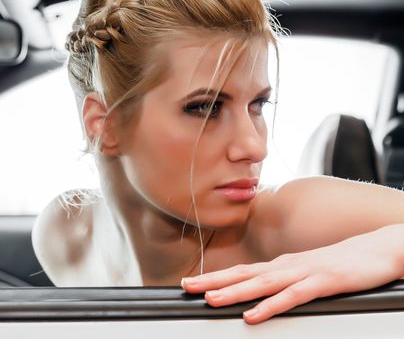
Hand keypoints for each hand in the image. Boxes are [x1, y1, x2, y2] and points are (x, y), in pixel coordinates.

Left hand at [181, 224, 403, 323]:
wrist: (377, 249)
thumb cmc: (338, 262)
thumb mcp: (304, 272)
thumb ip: (282, 282)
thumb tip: (258, 292)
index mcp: (280, 265)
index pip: (240, 271)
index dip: (214, 277)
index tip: (190, 283)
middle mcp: (286, 266)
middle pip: (243, 275)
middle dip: (213, 282)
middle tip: (187, 287)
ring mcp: (303, 272)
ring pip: (262, 284)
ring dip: (234, 292)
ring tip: (211, 299)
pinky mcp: (322, 281)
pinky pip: (292, 296)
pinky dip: (271, 305)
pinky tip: (254, 314)